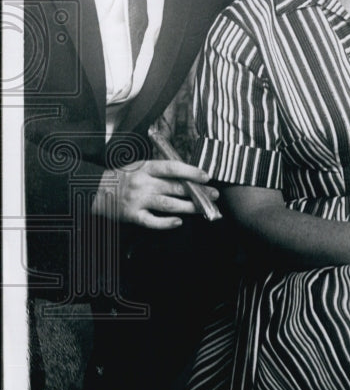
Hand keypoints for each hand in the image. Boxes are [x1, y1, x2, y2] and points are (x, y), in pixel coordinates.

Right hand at [92, 159, 218, 229]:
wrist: (95, 190)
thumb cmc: (123, 177)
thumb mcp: (140, 166)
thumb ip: (161, 170)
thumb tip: (188, 175)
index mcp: (146, 167)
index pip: (173, 168)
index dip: (191, 172)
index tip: (206, 177)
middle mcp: (143, 183)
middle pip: (175, 188)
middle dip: (198, 192)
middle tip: (213, 195)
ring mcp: (137, 200)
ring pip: (168, 204)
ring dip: (188, 207)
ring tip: (203, 209)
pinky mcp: (132, 215)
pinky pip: (152, 221)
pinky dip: (166, 223)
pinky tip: (179, 222)